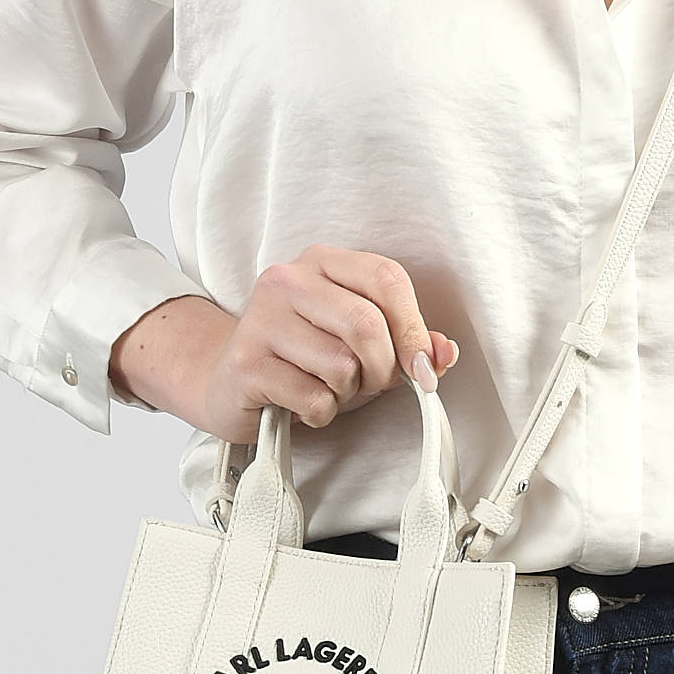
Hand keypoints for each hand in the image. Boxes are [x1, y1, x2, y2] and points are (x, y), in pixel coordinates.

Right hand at [109, 245, 459, 443]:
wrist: (229, 382)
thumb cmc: (305, 359)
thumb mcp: (362, 346)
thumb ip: (409, 343)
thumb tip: (444, 353)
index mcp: (323, 261)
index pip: (387, 279)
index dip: (415, 329)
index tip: (423, 369)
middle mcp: (287, 280)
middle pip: (367, 325)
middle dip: (383, 369)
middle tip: (371, 385)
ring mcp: (261, 319)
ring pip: (342, 366)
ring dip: (348, 393)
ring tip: (327, 388)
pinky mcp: (245, 363)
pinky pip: (313, 397)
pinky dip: (321, 412)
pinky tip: (302, 403)